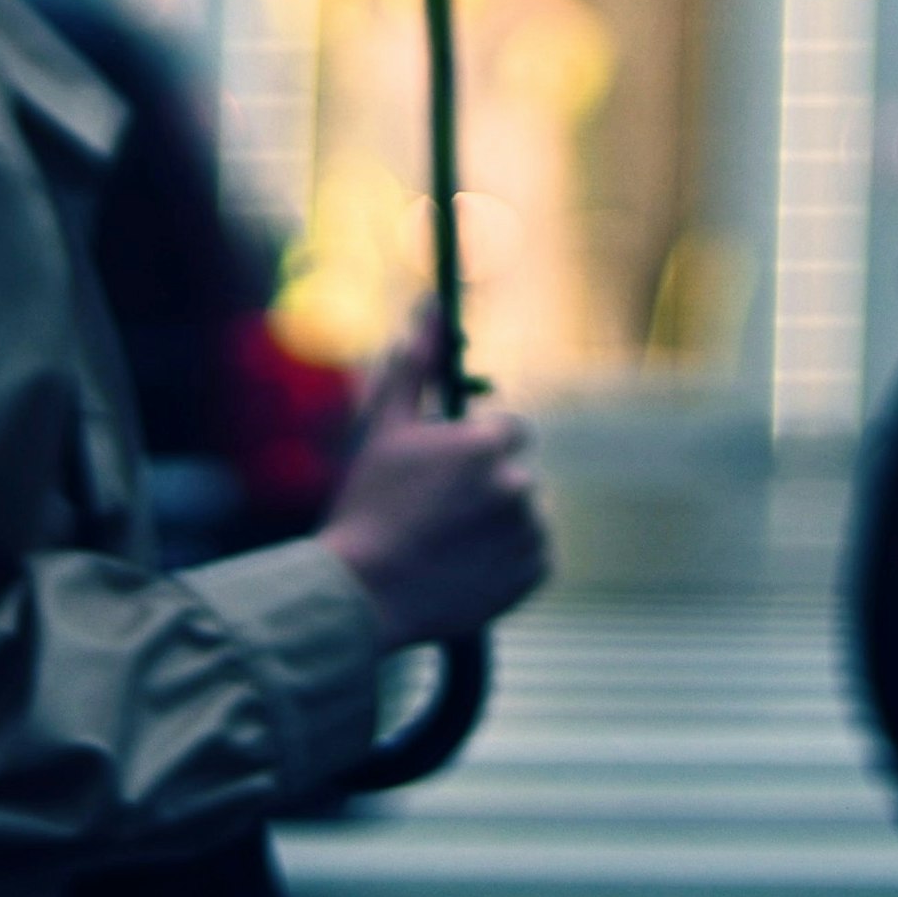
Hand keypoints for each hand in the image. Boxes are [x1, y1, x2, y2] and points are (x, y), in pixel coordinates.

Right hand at [318, 312, 547, 649]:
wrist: (362, 594)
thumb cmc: (367, 504)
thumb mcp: (385, 427)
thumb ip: (415, 362)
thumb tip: (431, 303)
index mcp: (487, 443)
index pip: (509, 428)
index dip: (477, 447)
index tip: (447, 473)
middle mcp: (518, 484)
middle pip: (516, 470)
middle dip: (488, 484)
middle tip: (441, 512)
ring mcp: (529, 532)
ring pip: (526, 511)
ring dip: (499, 520)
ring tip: (449, 542)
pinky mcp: (535, 573)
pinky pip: (534, 552)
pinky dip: (509, 557)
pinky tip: (466, 564)